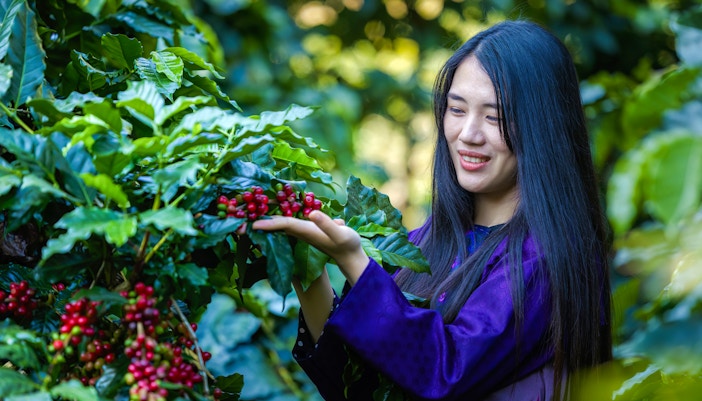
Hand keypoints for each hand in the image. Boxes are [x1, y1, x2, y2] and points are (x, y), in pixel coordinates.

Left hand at [250, 210, 369, 284]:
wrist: (350, 255)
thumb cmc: (346, 243)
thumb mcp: (339, 232)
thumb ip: (326, 223)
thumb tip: (312, 214)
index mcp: (306, 231)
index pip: (283, 225)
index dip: (268, 224)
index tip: (252, 224)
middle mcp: (300, 232)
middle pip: (275, 227)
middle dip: (258, 226)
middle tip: (237, 226)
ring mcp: (301, 233)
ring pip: (278, 226)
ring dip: (262, 224)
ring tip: (244, 222)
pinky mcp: (305, 232)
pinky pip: (285, 225)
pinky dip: (273, 223)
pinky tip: (265, 219)